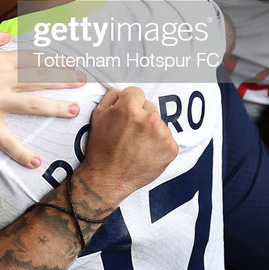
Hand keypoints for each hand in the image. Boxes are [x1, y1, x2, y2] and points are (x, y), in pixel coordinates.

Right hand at [0, 27, 83, 167]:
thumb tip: (6, 37)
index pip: (31, 58)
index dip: (52, 59)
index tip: (68, 60)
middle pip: (39, 79)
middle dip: (64, 79)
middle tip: (82, 81)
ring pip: (32, 105)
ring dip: (56, 108)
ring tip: (74, 111)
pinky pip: (6, 140)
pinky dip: (21, 152)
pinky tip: (36, 161)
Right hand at [74, 87, 178, 211]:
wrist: (108, 178)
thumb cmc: (101, 148)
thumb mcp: (97, 116)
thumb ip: (111, 97)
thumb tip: (122, 91)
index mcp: (130, 108)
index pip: (136, 92)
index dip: (128, 103)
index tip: (125, 115)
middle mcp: (149, 119)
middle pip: (150, 107)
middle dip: (141, 116)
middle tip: (129, 133)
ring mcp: (162, 135)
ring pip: (159, 123)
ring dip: (151, 130)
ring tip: (136, 144)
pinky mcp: (171, 149)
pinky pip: (167, 138)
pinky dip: (158, 144)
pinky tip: (145, 152)